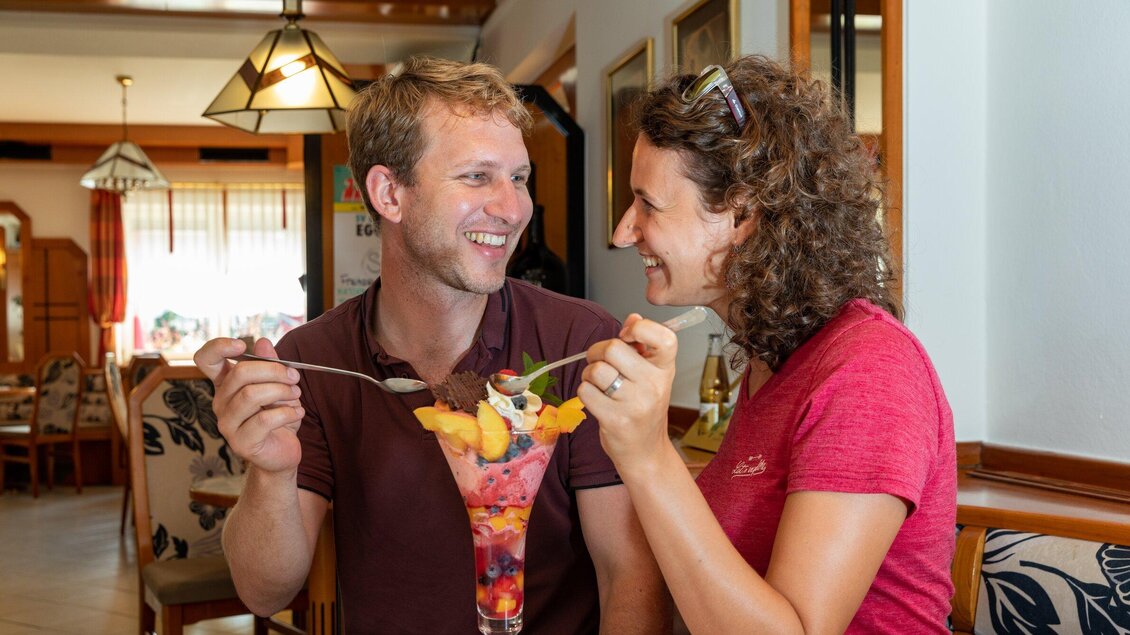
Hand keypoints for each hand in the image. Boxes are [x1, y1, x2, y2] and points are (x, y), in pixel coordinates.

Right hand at [194, 337, 304, 473]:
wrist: (282, 451)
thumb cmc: (278, 415)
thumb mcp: (278, 385)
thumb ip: (270, 364)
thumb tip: (263, 342)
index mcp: (226, 384)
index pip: (206, 360)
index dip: (218, 347)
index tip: (241, 345)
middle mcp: (221, 402)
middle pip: (239, 373)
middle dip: (273, 371)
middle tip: (294, 377)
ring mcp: (227, 424)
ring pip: (251, 395)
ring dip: (281, 391)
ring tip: (296, 396)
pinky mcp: (241, 443)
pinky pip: (264, 420)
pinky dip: (287, 413)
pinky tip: (297, 413)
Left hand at [579, 314, 678, 473]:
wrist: (645, 452)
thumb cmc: (644, 409)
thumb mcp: (650, 375)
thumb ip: (641, 345)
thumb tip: (633, 317)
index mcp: (665, 368)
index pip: (664, 336)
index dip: (639, 328)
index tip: (627, 334)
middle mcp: (654, 385)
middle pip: (613, 348)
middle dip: (598, 352)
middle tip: (600, 362)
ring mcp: (636, 403)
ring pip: (596, 370)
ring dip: (589, 374)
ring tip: (598, 384)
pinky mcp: (616, 420)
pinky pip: (586, 391)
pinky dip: (585, 393)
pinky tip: (597, 400)